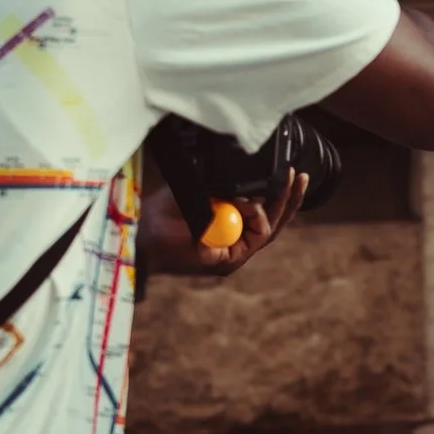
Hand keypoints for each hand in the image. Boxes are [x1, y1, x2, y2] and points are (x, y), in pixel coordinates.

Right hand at [137, 168, 310, 277]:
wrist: (137, 238)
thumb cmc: (155, 237)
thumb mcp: (182, 226)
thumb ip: (208, 221)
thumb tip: (234, 210)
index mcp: (229, 257)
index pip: (260, 235)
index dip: (259, 214)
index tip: (246, 198)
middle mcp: (235, 250)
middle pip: (273, 226)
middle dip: (286, 201)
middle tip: (296, 177)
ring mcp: (232, 237)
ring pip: (267, 219)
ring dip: (281, 197)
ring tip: (296, 177)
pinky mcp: (226, 224)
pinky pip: (251, 211)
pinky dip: (262, 196)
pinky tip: (274, 180)